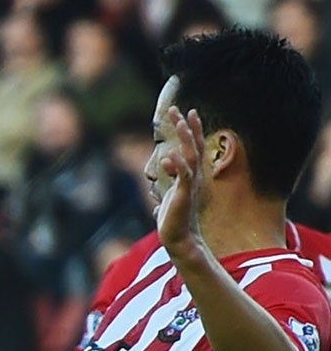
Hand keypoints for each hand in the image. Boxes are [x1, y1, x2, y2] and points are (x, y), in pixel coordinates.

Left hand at [155, 104, 208, 257]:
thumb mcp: (167, 208)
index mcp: (190, 177)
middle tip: (178, 109)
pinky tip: (169, 156)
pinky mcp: (184, 196)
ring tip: (179, 122)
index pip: (192, 149)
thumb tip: (157, 206)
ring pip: (191, 156)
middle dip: (186, 128)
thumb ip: (165, 202)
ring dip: (185, 138)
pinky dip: (178, 166)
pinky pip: (183, 177)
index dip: (191, 131)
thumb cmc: (174, 225)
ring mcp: (190, 186)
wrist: (179, 241)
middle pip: (193, 146)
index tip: (186, 113)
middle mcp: (193, 178)